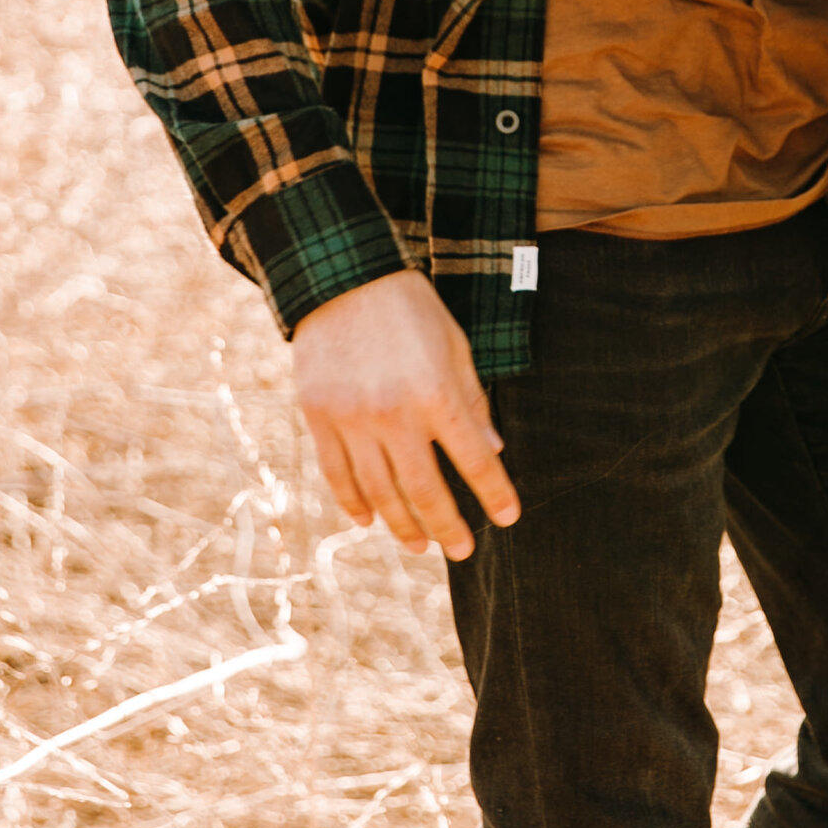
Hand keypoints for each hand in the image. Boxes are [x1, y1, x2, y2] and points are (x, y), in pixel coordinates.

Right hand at [291, 269, 520, 560]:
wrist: (342, 277)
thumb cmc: (410, 309)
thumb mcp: (455, 346)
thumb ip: (472, 400)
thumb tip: (492, 450)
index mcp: (436, 393)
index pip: (474, 460)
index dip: (494, 493)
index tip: (509, 517)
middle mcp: (393, 413)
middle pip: (425, 490)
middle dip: (447, 526)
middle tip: (462, 550)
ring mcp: (351, 419)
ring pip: (379, 492)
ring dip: (401, 525)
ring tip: (419, 545)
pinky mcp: (318, 416)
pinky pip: (336, 474)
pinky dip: (352, 502)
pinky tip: (368, 520)